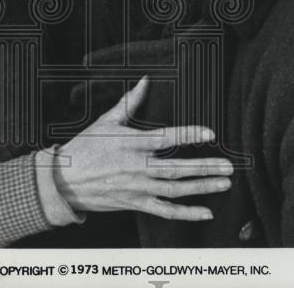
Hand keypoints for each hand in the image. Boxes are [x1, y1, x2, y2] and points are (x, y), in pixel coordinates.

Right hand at [53, 76, 232, 221]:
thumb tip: (145, 80)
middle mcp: (136, 167)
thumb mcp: (105, 122)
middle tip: (229, 166)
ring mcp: (136, 188)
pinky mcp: (134, 203)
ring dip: (202, 187)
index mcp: (131, 144)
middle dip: (205, 168)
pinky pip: (164, 211)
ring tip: (224, 183)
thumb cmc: (85, 147)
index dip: (188, 135)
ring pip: (175, 190)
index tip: (210, 133)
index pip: (165, 139)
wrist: (63, 181)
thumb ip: (129, 103)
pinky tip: (206, 212)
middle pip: (176, 169)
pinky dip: (186, 213)